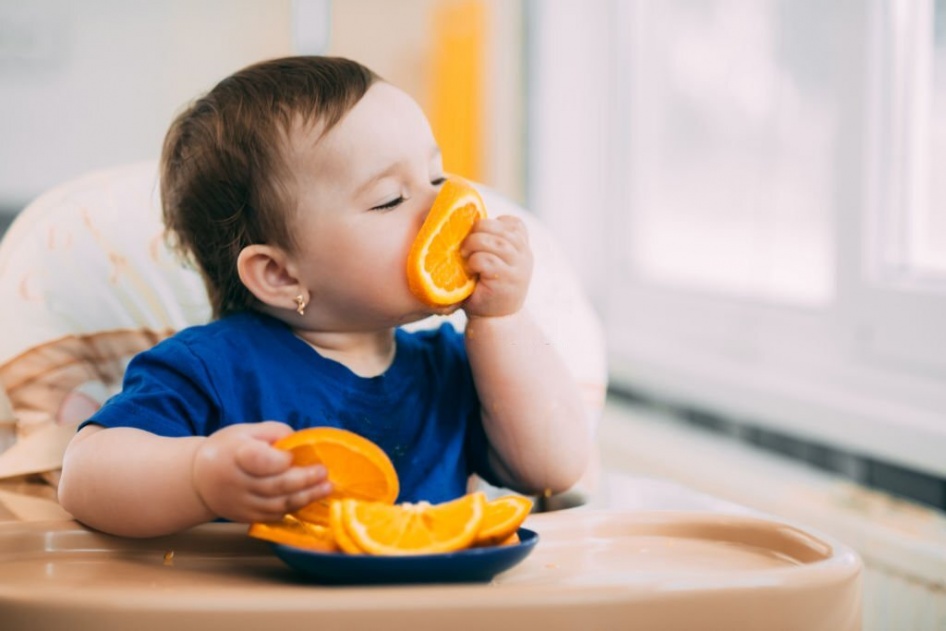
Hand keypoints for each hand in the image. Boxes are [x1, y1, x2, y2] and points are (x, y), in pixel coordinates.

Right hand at [190, 422, 331, 522]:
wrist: (198, 480)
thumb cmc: (228, 449)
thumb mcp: (246, 431)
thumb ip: (273, 432)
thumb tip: (298, 441)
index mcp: (236, 455)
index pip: (260, 461)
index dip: (281, 460)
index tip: (294, 456)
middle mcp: (237, 482)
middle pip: (275, 485)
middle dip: (305, 480)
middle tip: (324, 473)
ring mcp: (241, 503)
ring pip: (278, 504)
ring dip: (306, 497)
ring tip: (326, 488)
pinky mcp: (246, 517)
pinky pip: (274, 515)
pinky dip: (294, 508)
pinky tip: (309, 499)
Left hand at [461, 215, 532, 317]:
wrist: (495, 320)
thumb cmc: (487, 286)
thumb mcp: (494, 259)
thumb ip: (490, 241)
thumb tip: (464, 218)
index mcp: (523, 247)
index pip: (513, 223)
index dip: (492, 225)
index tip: (481, 237)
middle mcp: (525, 255)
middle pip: (500, 229)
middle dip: (477, 231)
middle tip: (464, 245)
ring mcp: (519, 268)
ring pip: (494, 242)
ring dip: (473, 245)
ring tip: (464, 255)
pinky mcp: (508, 281)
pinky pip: (487, 261)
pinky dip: (474, 261)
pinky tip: (470, 270)